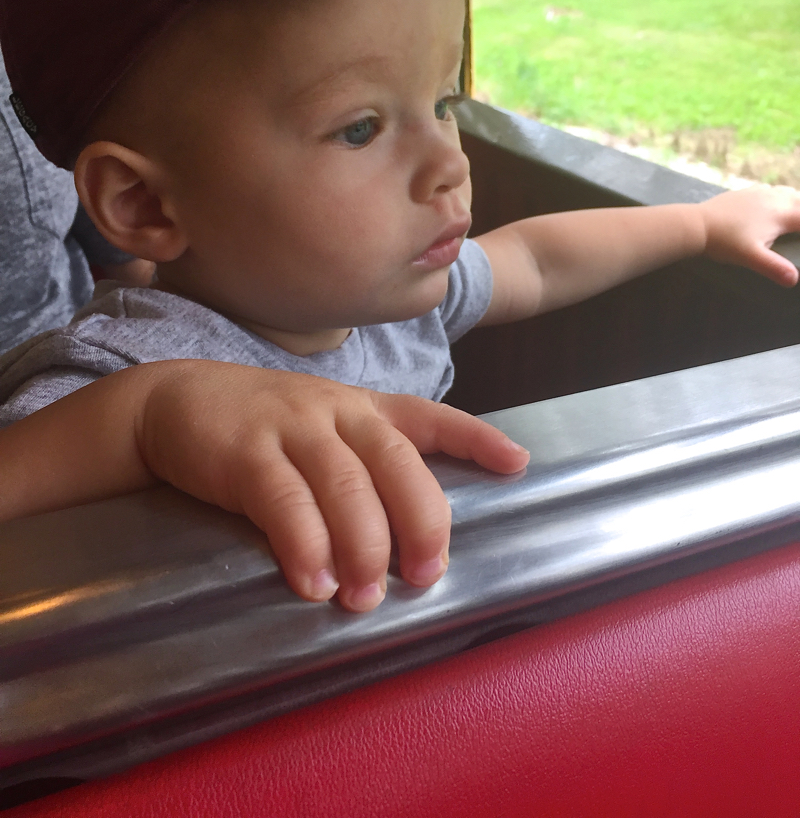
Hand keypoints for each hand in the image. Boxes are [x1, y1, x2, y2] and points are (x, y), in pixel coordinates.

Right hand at [138, 362, 528, 611]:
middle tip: (426, 574)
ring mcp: (293, 427)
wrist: (176, 400)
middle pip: (398, 462)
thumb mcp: (322, 425)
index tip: (516, 464)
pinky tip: (313, 582)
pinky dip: (304, 545)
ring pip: (347, 486)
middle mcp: (337, 412)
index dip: (475, 439)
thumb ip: (364, 461)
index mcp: (362, 408)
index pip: (429, 417)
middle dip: (422, 521)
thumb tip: (404, 536)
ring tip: (365, 596)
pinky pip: (285, 501)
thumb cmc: (261, 425)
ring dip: (364, 547)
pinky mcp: (246, 452)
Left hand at [700, 184, 799, 286]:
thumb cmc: (725, 242)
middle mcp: (774, 199)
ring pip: (787, 192)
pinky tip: (772, 205)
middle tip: (797, 229)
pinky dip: (779, 197)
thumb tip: (794, 280)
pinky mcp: (745, 191)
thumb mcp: (751, 257)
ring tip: (793, 217)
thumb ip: (774, 267)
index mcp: (781, 215)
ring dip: (795, 203)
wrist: (697, 224)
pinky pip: (770, 190)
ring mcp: (758, 192)